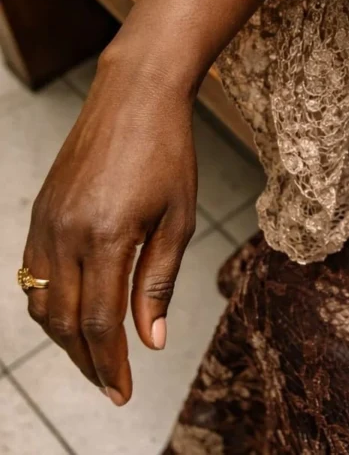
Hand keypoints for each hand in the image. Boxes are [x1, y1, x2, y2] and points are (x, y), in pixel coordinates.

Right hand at [22, 45, 197, 405]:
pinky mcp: (40, 210)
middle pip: (64, 321)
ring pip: (41, 302)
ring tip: (95, 354)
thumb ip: (159, 280)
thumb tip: (150, 340)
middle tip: (111, 383)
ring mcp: (46, 221)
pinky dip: (48, 303)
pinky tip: (71, 311)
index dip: (110, 363)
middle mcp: (66, 233)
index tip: (124, 391)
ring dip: (64, 337)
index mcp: (106, 236)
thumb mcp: (178, 217)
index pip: (98, 321)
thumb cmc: (167, 151)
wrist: (135, 96)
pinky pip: (32, 272)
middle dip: (87, 359)